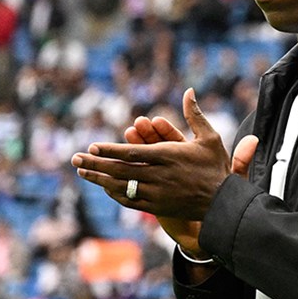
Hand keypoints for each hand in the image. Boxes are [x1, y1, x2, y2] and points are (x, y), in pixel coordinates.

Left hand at [72, 88, 257, 234]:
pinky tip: (103, 186)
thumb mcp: (210, 138)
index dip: (110, 150)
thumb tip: (189, 91)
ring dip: (99, 179)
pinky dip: (114, 193)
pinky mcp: (157, 207)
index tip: (92, 146)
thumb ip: (195, 115)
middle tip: (74, 158)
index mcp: (169, 156)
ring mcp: (157, 193)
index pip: (132, 153)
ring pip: (121, 186)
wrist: (223, 203)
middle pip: (120, 170)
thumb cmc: (216, 167)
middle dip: (95, 164)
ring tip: (81, 171)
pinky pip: (129, 200)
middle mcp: (159, 176)